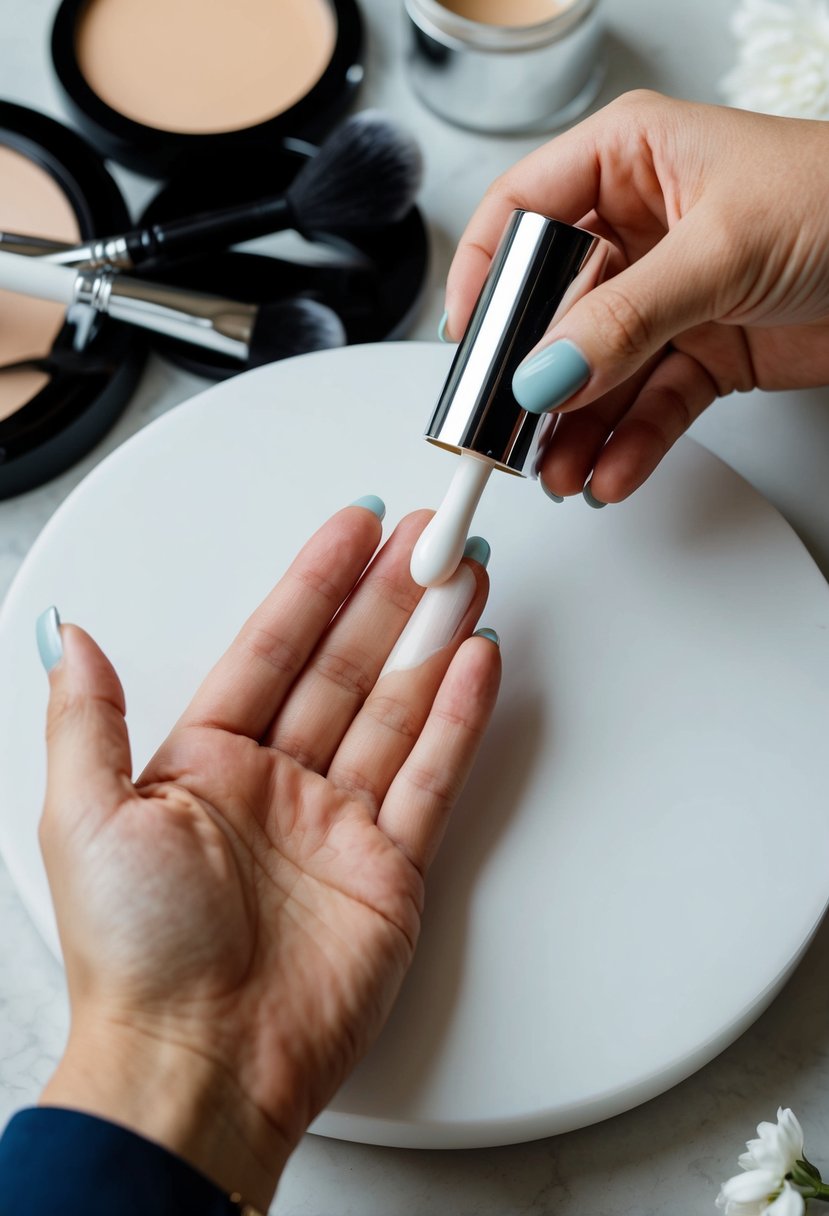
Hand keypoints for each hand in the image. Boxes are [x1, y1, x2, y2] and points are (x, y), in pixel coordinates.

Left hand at [36, 502, 499, 1209]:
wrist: (199, 1065)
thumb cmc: (136, 955)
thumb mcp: (84, 816)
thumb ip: (86, 718)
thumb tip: (73, 637)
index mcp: (205, 764)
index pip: (271, 647)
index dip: (313, 583)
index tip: (349, 531)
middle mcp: (276, 786)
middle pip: (344, 666)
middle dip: (388, 597)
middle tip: (426, 537)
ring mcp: (338, 824)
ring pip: (396, 708)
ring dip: (432, 641)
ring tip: (464, 579)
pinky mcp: (390, 867)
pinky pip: (431, 775)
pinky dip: (457, 717)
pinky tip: (474, 662)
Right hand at [444, 91, 828, 504]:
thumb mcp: (720, 248)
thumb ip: (623, 317)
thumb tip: (542, 372)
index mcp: (628, 161)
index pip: (521, 214)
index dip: (483, 277)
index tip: (468, 345)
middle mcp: (639, 228)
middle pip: (551, 309)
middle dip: (531, 377)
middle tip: (510, 430)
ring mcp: (668, 297)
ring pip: (597, 371)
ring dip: (575, 428)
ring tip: (559, 472)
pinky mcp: (702, 352)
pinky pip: (649, 405)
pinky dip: (630, 444)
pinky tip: (611, 473)